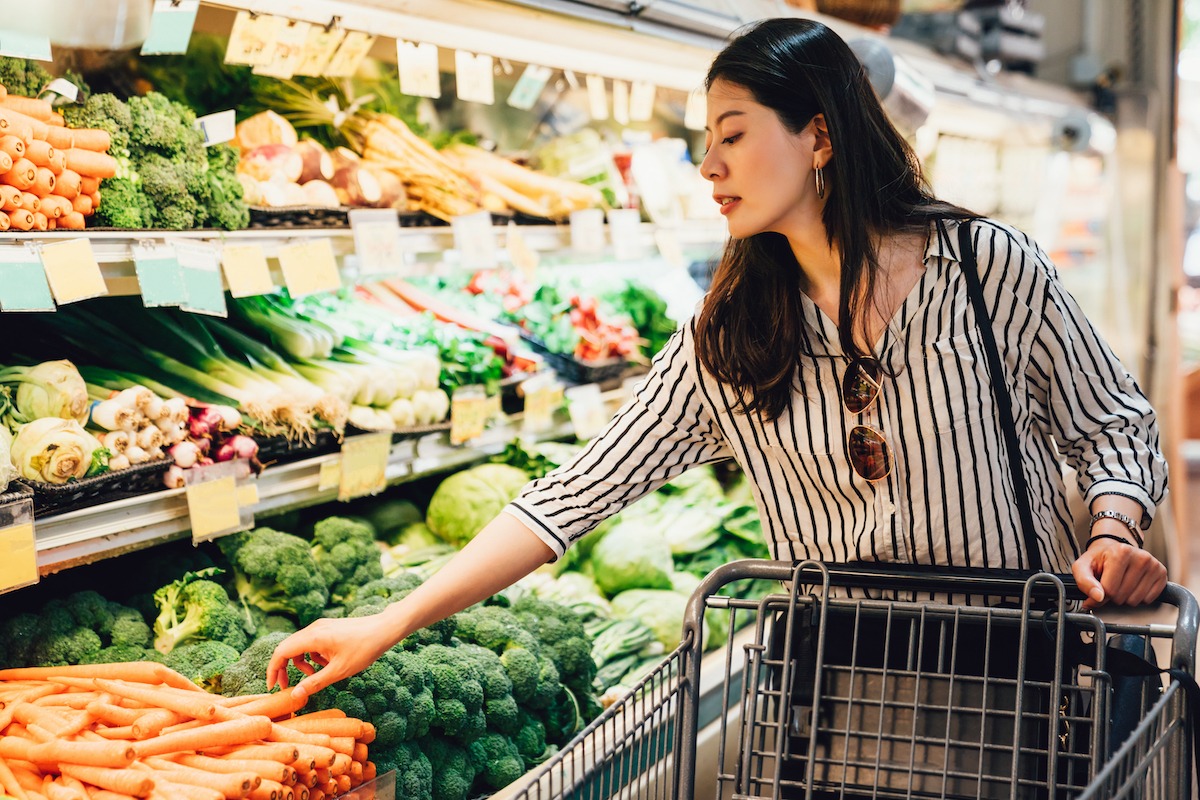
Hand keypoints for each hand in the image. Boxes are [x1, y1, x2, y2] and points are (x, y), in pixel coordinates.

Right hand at [267, 613, 401, 702]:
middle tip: (286, 686)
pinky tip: (327, 664)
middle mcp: (313, 628)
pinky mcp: (328, 628)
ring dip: (301, 663)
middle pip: (288, 648)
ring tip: (315, 675)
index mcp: (313, 637)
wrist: (384, 629)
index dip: (273, 670)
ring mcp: (321, 626)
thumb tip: (294, 695)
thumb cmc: (364, 649)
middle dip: (284, 668)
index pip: (281, 652)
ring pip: (300, 646)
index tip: (273, 687)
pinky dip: (313, 656)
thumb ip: (314, 683)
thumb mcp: (338, 671)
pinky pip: (312, 643)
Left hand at [1072, 537, 1166, 609]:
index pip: (1109, 590)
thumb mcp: (1083, 567)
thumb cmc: (1099, 560)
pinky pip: (1148, 600)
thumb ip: (1084, 582)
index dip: (1100, 595)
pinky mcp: (1162, 574)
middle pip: (1122, 596)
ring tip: (1121, 583)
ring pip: (1135, 601)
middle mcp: (1141, 557)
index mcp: (1120, 552)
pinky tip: (1133, 585)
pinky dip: (1138, 597)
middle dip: (1113, 596)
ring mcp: (1154, 565)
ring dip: (1125, 597)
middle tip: (1110, 583)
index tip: (1097, 588)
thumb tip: (1097, 597)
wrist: (1115, 550)